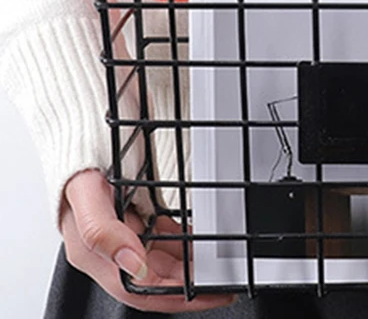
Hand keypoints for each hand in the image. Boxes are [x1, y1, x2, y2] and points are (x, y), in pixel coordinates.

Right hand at [59, 169, 235, 312]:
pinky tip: (200, 240)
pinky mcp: (133, 220)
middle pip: (154, 280)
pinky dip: (183, 243)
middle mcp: (108, 250)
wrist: (80, 137)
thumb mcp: (86, 193)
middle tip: (222, 281)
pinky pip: (162, 239)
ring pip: (161, 262)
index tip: (206, 292)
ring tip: (217, 265)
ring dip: (189, 267)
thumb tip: (131, 263)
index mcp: (94, 254)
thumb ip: (102, 230)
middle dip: (189, 285)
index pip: (139, 290)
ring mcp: (122, 235)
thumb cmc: (78, 164)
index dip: (174, 296)